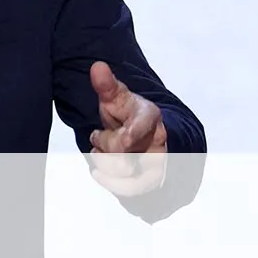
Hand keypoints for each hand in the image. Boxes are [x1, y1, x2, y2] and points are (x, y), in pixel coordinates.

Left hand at [87, 61, 167, 196]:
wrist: (146, 138)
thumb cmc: (128, 116)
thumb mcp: (117, 98)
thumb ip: (106, 85)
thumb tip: (97, 66)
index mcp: (150, 115)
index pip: (145, 123)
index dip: (134, 132)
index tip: (125, 138)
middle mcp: (159, 140)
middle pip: (125, 151)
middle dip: (106, 144)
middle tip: (99, 136)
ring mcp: (158, 163)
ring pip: (127, 173)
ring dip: (105, 163)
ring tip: (99, 152)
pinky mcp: (152, 182)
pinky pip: (130, 190)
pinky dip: (110, 182)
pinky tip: (97, 172)